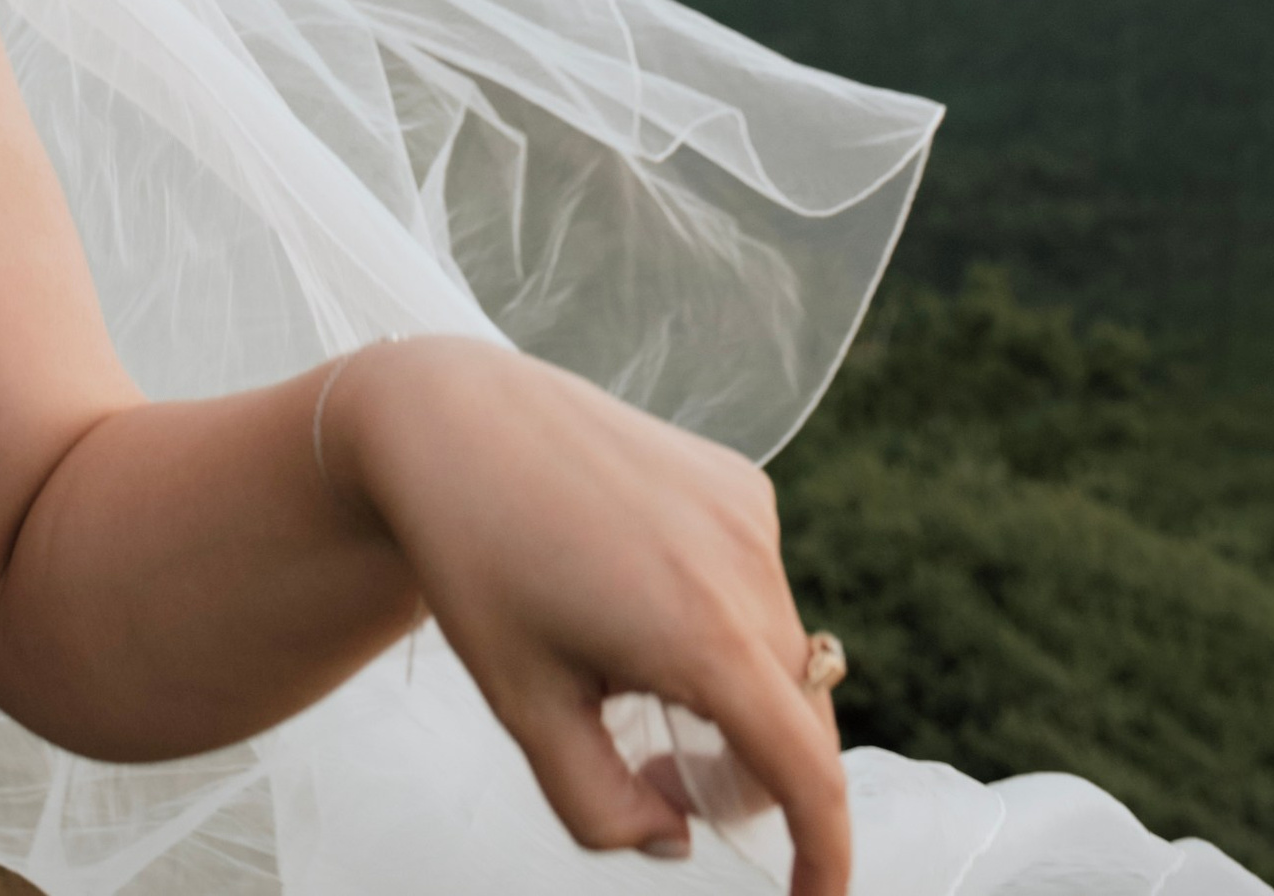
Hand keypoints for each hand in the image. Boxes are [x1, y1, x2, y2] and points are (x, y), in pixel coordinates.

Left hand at [332, 339, 847, 895]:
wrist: (448, 421)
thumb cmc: (477, 563)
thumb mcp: (525, 709)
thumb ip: (603, 811)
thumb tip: (677, 833)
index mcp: (703, 635)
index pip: (809, 775)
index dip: (825, 858)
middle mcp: (746, 566)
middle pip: (796, 719)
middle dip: (746, 772)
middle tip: (654, 767)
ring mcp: (748, 511)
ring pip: (778, 652)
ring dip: (734, 692)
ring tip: (628, 668)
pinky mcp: (737, 478)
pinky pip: (757, 582)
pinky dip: (726, 619)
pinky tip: (638, 591)